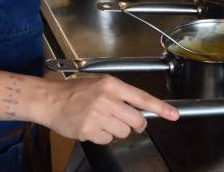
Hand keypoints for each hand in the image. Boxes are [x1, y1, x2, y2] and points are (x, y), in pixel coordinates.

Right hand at [42, 74, 178, 143]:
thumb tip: (141, 108)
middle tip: (128, 122)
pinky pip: (108, 140)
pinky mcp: (88, 130)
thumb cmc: (75, 92)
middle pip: (136, 120)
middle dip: (136, 125)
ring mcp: (97, 115)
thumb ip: (121, 94)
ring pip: (123, 132)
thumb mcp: (100, 83)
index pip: (142, 97)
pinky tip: (93, 127)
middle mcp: (106, 99)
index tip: (173, 115)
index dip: (160, 108)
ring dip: (117, 131)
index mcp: (111, 84)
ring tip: (102, 121)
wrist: (50, 100)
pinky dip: (103, 136)